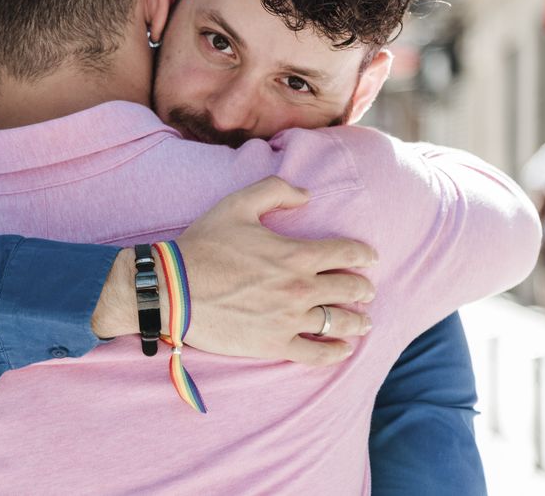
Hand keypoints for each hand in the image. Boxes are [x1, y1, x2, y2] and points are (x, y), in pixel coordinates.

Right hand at [177, 176, 375, 364]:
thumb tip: (306, 195)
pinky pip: (316, 354)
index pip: (347, 253)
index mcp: (297, 254)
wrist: (173, 289)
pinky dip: (335, 352)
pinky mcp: (274, 344)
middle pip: (349, 289)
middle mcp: (300, 288)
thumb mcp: (238, 204)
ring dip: (357, 321)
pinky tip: (344, 349)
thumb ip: (276, 191)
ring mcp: (289, 320)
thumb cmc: (205, 245)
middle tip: (367, 291)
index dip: (364, 254)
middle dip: (364, 289)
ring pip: (339, 323)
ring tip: (363, 321)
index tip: (370, 258)